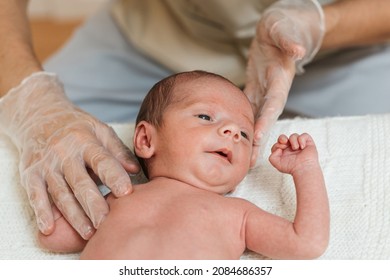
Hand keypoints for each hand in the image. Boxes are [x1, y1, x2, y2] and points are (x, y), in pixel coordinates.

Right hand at [0, 72, 139, 238]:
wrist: (39, 116)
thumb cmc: (77, 127)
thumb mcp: (100, 130)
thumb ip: (117, 151)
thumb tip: (135, 170)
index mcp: (86, 141)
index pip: (102, 160)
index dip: (114, 176)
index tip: (127, 192)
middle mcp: (64, 154)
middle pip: (80, 183)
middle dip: (94, 205)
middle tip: (107, 223)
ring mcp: (46, 165)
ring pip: (61, 194)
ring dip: (74, 215)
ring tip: (89, 233)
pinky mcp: (30, 174)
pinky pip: (35, 195)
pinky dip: (42, 212)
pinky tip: (49, 229)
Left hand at [244, 0, 324, 165]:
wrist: (279, 30)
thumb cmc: (282, 28)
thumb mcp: (285, 30)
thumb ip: (290, 41)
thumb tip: (298, 50)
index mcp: (280, 81)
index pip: (273, 104)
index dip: (266, 121)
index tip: (258, 138)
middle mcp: (273, 92)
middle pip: (265, 120)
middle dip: (258, 142)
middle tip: (249, 163)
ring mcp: (263, 93)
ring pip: (255, 120)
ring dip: (249, 140)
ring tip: (242, 159)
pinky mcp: (254, 91)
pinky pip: (246, 110)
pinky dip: (241, 124)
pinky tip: (233, 137)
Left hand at [269, 133, 317, 174]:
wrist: (302, 169)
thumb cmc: (291, 167)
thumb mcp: (276, 163)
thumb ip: (272, 156)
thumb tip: (278, 149)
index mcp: (284, 152)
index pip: (277, 144)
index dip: (277, 144)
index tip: (280, 149)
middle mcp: (291, 148)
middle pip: (284, 137)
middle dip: (282, 138)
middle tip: (284, 142)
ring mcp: (299, 145)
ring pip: (294, 135)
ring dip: (293, 140)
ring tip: (295, 148)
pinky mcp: (308, 143)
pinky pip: (304, 135)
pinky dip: (302, 139)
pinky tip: (302, 147)